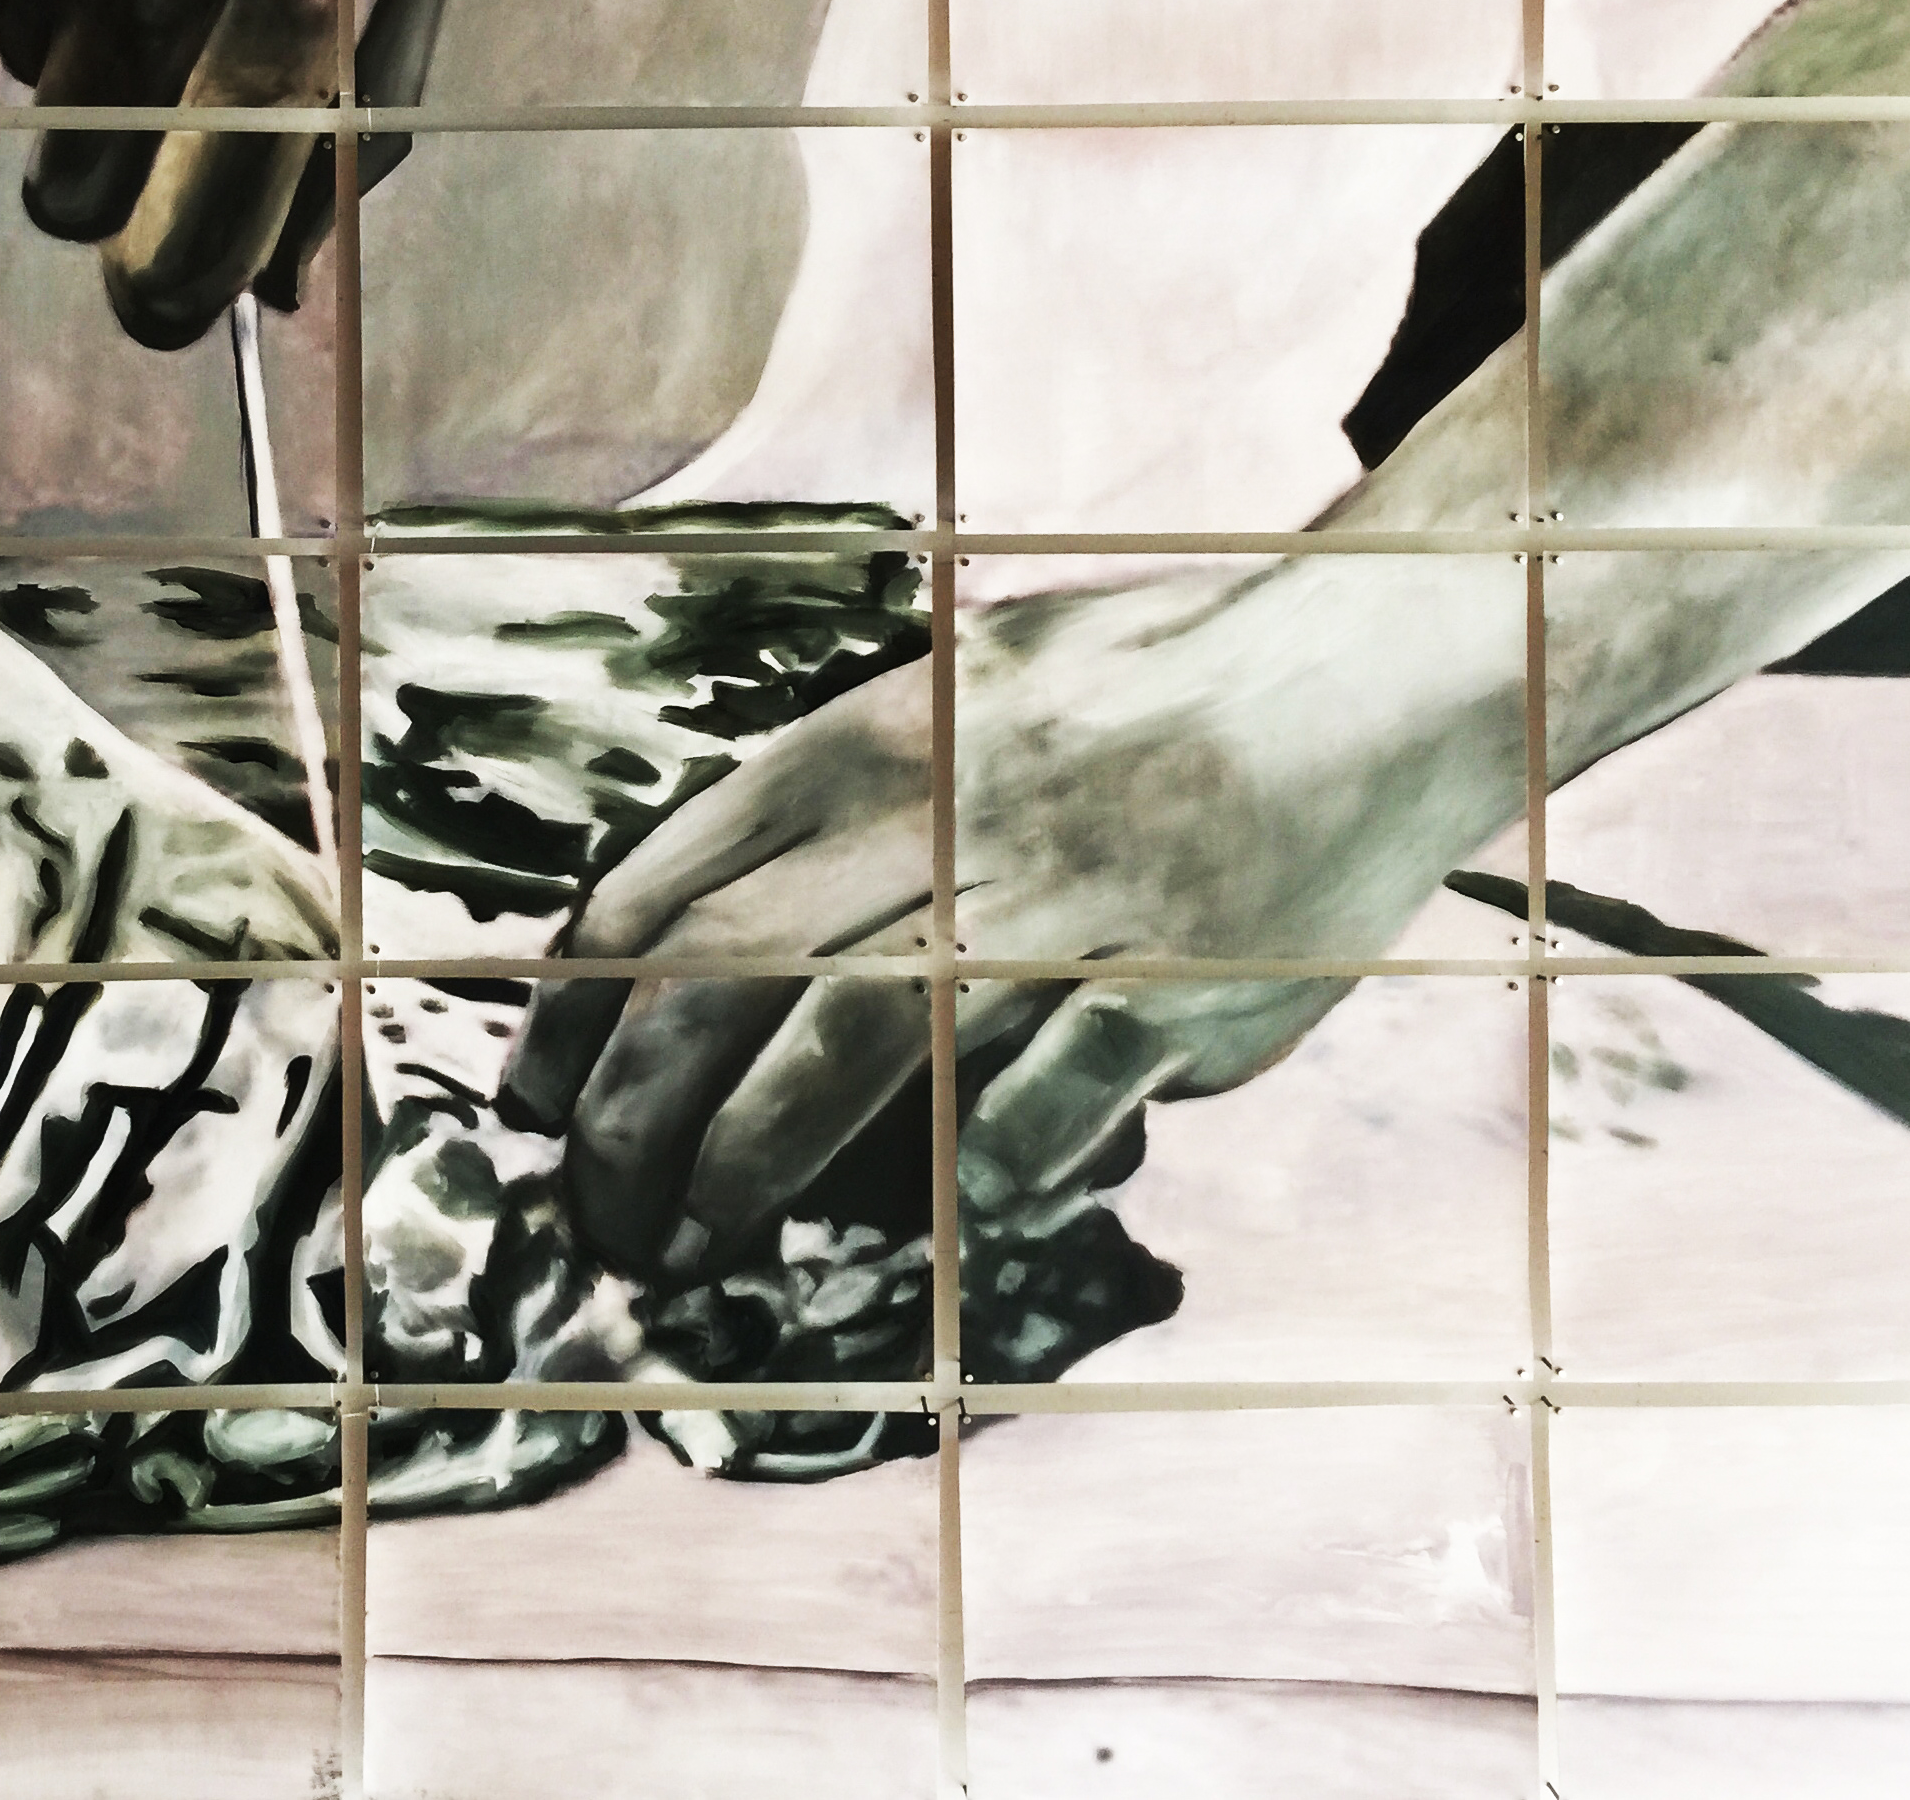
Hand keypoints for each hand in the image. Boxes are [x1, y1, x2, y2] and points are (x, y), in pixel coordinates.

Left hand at [505, 562, 1528, 1284]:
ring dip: (744, 1162)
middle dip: (630, 1114)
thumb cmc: (1141, 695)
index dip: (576, 1006)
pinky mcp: (1170, 983)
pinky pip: (1036, 1111)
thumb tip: (692, 944)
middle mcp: (945, 812)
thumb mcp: (958, 694)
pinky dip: (973, 1178)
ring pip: (850, 1044)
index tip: (539, 1098)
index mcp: (875, 735)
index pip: (672, 878)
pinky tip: (947, 1213)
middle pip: (727, 976)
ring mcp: (1057, 898)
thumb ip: (835, 803)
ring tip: (684, 1244)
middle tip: (593, 1213)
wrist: (1370, 665)